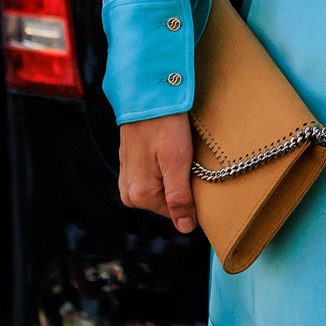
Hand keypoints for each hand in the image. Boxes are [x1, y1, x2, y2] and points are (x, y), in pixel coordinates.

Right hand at [118, 112, 196, 232]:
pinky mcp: (130, 168)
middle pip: (169, 203)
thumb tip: (185, 228)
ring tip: (179, 155)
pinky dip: (165, 171)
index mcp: (141, 195)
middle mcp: (130, 193)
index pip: (178, 213)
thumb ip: (179, 198)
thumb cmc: (164, 126)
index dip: (193, 197)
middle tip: (188, 162)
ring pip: (162, 191)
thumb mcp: (177, 162)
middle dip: (183, 187)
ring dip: (175, 178)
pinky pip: (153, 180)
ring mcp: (128, 180)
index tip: (197, 174)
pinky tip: (169, 154)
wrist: (146, 97)